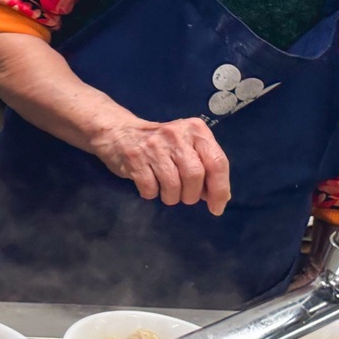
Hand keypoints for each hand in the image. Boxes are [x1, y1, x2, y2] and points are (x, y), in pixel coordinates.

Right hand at [90, 116, 231, 214]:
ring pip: (173, 185)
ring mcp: (155, 146)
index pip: (217, 162)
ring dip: (171, 197)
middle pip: (195, 175)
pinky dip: (151, 194)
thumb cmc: (160, 144)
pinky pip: (150, 188)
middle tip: (184, 197)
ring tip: (166, 193)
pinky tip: (149, 186)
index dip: (219, 189)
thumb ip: (204, 166)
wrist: (119, 131)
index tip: (216, 207)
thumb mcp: (186, 146)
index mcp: (196, 130)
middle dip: (191, 195)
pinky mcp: (135, 158)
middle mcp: (177, 135)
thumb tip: (219, 197)